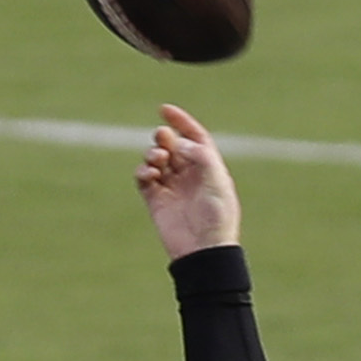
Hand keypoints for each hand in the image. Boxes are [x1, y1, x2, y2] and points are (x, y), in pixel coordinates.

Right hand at [135, 103, 241, 259]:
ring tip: (157, 159)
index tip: (164, 109)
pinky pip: (144, 179)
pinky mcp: (156, 201)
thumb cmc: (217, 217)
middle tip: (162, 138)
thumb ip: (199, 155)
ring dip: (153, 153)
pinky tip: (149, 175)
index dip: (181, 121)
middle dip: (164, 137)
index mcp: (208, 168)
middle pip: (172, 145)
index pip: (194, 137)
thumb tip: (176, 143)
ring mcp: (171, 187)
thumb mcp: (217, 181)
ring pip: (156, 160)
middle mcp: (189, 175)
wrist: (203, 251)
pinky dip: (143, 172)